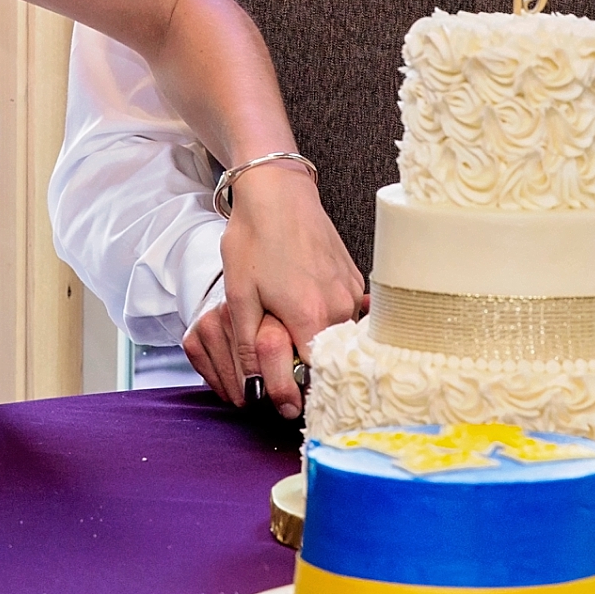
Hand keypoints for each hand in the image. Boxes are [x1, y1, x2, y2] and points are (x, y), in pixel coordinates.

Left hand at [185, 174, 365, 420]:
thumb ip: (249, 347)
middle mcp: (341, 308)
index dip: (297, 391)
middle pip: (330, 360)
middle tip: (284, 374)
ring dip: (318, 345)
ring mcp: (352, 294)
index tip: (284, 403)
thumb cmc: (255, 238)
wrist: (278, 190)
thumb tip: (253, 388)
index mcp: (312, 316)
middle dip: (308, 372)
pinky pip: (344, 317)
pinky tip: (304, 310)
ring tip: (292, 335)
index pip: (314, 376)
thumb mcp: (240, 296)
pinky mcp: (354, 281)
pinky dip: (327, 323)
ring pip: (339, 339)